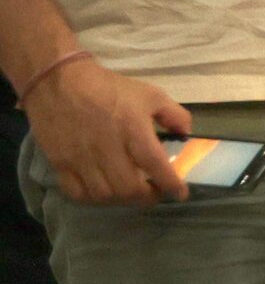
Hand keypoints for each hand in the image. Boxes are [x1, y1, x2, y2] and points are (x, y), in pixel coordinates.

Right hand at [23, 59, 192, 205]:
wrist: (60, 83)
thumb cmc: (109, 89)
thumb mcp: (150, 95)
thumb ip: (174, 115)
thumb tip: (186, 134)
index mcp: (132, 130)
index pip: (155, 164)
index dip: (171, 184)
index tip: (180, 193)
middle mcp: (107, 149)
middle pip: (128, 188)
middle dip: (147, 197)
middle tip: (155, 193)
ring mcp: (81, 159)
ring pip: (103, 195)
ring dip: (122, 200)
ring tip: (132, 193)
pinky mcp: (60, 163)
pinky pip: (77, 193)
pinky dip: (93, 199)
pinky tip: (104, 192)